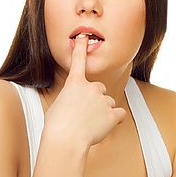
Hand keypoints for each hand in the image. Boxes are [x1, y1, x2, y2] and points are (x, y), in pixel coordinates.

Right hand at [43, 34, 126, 148]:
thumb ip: (71, 99)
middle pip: (99, 89)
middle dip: (95, 99)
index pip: (78, 61)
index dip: (81, 48)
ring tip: (90, 124)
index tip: (83, 36)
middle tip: (85, 114)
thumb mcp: (58, 106)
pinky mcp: (113, 113)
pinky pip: (119, 114)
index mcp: (74, 84)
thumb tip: (76, 106)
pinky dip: (114, 120)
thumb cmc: (56, 127)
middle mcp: (91, 87)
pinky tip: (103, 127)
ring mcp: (103, 100)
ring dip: (103, 112)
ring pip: (108, 103)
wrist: (66, 140)